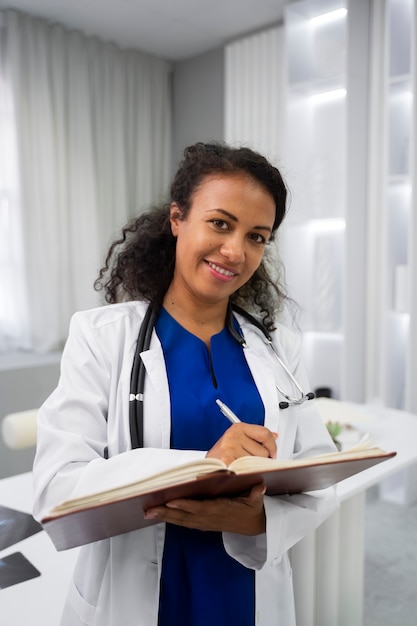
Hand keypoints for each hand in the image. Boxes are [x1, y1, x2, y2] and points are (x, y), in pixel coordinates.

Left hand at [144, 483, 265, 534]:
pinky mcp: (204, 524)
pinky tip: (161, 516)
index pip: (201, 508)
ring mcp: (206, 522)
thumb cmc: (253, 507)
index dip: (186, 506)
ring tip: (149, 513)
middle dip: (167, 512)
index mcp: (221, 509)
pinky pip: (185, 523)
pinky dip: (172, 519)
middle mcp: (211, 518)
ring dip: (166, 517)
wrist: (256, 524)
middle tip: (150, 509)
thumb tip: (259, 487)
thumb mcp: (257, 500)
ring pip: (183, 520)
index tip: (172, 501)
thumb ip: (257, 494)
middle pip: (186, 516)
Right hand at [206, 422, 277, 465]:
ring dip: (253, 468)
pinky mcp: (228, 461)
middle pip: (263, 451)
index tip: (272, 453)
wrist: (205, 468)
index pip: (265, 433)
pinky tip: (240, 472)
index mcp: (238, 428)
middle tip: (250, 462)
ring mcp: (230, 448)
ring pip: (258, 462)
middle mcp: (233, 436)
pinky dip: (248, 474)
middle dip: (261, 460)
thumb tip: (274, 436)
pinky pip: (249, 470)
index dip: (272, 446)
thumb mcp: (239, 440)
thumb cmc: (223, 455)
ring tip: (241, 466)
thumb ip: (257, 437)